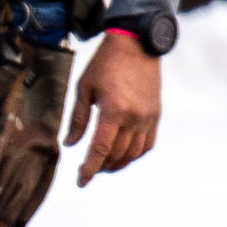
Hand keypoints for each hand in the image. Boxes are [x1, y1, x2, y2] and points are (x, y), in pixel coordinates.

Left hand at [65, 29, 162, 184]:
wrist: (137, 44)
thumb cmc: (105, 63)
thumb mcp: (84, 87)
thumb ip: (78, 118)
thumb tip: (71, 144)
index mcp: (114, 110)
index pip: (101, 149)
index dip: (89, 169)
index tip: (81, 182)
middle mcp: (134, 117)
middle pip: (117, 155)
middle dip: (101, 167)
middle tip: (87, 170)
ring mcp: (148, 117)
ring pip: (134, 153)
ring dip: (118, 164)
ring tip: (104, 164)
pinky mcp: (155, 114)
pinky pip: (147, 144)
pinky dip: (135, 154)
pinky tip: (123, 154)